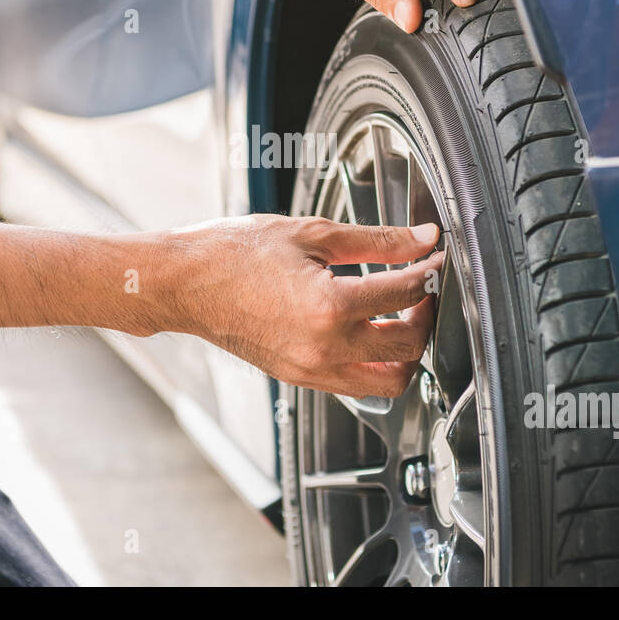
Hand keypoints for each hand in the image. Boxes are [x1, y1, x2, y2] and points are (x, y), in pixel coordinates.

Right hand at [162, 214, 443, 397]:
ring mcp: (312, 369)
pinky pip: (356, 385)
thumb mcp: (312, 234)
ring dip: (407, 353)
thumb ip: (376, 240)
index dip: (429, 271)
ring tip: (401, 317)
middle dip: (426, 316)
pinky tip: (369, 333)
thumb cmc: (232, 253)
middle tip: (422, 289)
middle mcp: (324, 347)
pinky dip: (375, 365)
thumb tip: (421, 239)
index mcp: (329, 306)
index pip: (406, 293)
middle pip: (409, 347)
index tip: (434, 257)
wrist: (183, 283)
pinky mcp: (300, 378)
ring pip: (389, 382)